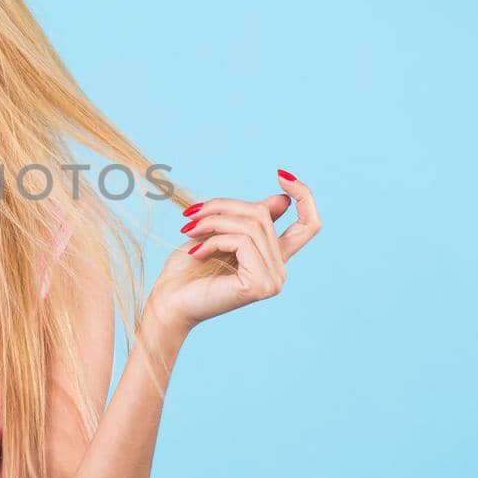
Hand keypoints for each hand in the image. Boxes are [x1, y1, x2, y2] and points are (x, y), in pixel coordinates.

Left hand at [146, 169, 321, 335]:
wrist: (168, 303)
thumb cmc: (187, 270)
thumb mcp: (218, 234)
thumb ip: (248, 220)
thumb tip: (282, 199)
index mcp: (273, 258)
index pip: (309, 224)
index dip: (303, 195)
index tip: (280, 174)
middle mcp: (279, 271)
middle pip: (263, 215)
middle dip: (223, 207)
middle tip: (191, 213)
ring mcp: (272, 280)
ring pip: (250, 226)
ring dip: (213, 221)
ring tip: (188, 229)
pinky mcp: (259, 285)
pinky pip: (242, 242)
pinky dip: (213, 240)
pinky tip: (195, 252)